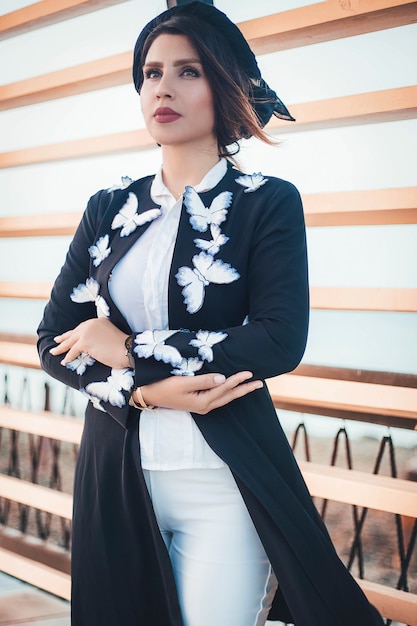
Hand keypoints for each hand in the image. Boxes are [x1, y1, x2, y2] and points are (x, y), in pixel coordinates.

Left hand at [49, 318, 128, 368]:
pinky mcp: (85, 342)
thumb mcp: (110, 338)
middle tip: (56, 340)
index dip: (75, 333)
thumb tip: (92, 346)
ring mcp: (87, 332)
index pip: (83, 327)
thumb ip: (100, 337)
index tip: (69, 336)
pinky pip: (73, 351)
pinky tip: (64, 362)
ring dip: (61, 347)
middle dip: (64, 338)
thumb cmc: (123, 348)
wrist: (127, 350)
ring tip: (54, 352)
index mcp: (98, 321)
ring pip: (71, 341)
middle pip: (74, 332)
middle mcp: (91, 324)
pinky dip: (68, 357)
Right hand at [137, 371, 262, 413]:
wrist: (147, 393)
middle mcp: (204, 406)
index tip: (249, 372)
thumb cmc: (163, 386)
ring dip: (237, 391)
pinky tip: (231, 388)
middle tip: (259, 383)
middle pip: (229, 397)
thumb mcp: (183, 382)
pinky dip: (227, 392)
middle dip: (244, 389)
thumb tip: (223, 378)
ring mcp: (201, 405)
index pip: (224, 388)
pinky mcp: (197, 402)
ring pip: (224, 398)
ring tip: (250, 385)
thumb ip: (204, 380)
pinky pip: (218, 397)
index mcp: (202, 402)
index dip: (237, 380)